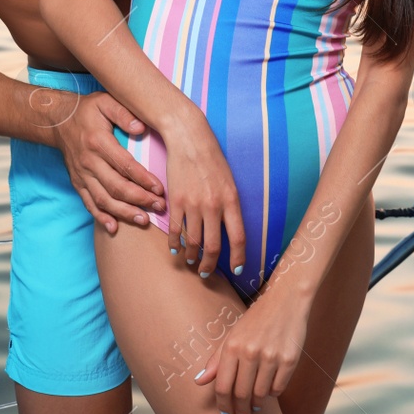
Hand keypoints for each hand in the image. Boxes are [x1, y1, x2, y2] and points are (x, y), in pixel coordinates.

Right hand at [52, 91, 165, 232]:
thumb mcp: (106, 102)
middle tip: (159, 207)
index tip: (160, 189)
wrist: (57, 120)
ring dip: (124, 213)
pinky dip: (100, 217)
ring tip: (144, 220)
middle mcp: (89, 162)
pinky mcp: (77, 183)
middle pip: (116, 187)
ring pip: (103, 200)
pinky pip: (88, 203)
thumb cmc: (88, 110)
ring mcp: (82, 175)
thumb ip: (124, 114)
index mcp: (98, 142)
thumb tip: (141, 128)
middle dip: (139, 200)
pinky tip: (114, 228)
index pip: (125, 165)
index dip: (143, 179)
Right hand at [159, 108, 245, 279]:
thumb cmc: (212, 160)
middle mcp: (213, 205)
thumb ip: (230, 206)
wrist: (190, 139)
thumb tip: (228, 231)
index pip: (238, 238)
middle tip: (207, 273)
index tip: (237, 271)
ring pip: (193, 242)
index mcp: (232, 200)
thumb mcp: (230, 182)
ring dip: (192, 257)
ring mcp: (193, 204)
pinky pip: (176, 230)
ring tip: (191, 262)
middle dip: (210, 266)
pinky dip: (175, 244)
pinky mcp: (176, 201)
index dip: (238, 258)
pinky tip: (175, 249)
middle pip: (214, 246)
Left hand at [195, 285, 309, 413]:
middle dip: (240, 411)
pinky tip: (270, 389)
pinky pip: (279, 388)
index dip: (223, 406)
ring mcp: (271, 356)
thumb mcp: (232, 335)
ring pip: (261, 395)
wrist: (286, 299)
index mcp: (232, 346)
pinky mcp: (290, 359)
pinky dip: (273, 393)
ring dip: (257, 404)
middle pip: (241, 394)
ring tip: (255, 406)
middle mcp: (250, 352)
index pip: (223, 387)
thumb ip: (216, 360)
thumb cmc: (256, 319)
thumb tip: (198, 382)